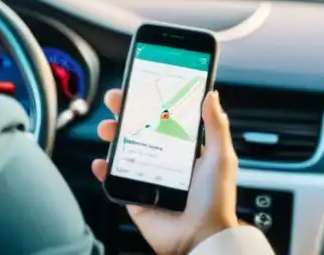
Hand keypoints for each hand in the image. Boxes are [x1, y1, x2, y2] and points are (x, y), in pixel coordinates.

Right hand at [91, 89, 239, 254]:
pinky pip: (114, 178)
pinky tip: (102, 162)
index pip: (163, 117)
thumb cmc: (216, 201)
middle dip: (124, 112)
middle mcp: (164, 159)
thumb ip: (216, 126)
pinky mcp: (135, 194)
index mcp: (184, 148)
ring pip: (123, 148)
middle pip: (139, 128)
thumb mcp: (221, 158)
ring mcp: (147, 176)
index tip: (139, 86)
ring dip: (111, 134)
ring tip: (107, 130)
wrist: (200, 238)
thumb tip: (212, 95)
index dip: (149, 101)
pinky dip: (104, 169)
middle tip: (115, 100)